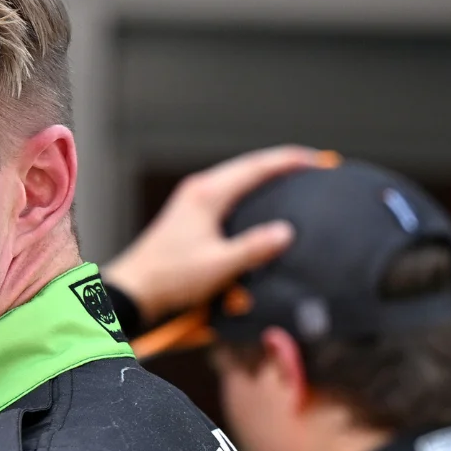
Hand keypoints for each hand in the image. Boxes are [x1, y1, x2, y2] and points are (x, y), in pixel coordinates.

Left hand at [102, 146, 333, 322]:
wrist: (133, 289)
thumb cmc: (169, 278)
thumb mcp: (218, 266)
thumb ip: (253, 248)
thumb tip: (286, 232)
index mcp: (208, 194)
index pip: (256, 166)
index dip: (289, 161)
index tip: (318, 161)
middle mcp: (200, 189)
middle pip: (248, 166)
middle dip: (281, 164)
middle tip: (313, 166)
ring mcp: (193, 200)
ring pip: (237, 178)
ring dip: (265, 176)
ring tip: (294, 179)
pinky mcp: (191, 214)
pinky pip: (228, 192)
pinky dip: (250, 191)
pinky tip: (262, 203)